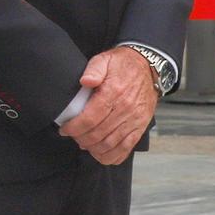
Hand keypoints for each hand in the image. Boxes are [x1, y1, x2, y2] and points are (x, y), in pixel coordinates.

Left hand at [60, 47, 158, 165]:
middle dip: (81, 138)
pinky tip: (101, 155)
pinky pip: (127, 147)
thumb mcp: (104, 60)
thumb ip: (93, 70)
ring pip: (111, 143)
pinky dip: (113, 155)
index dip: (74, 127)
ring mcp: (134, 120)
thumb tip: (85, 80)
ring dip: (94, 148)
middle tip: (73, 136)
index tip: (65, 130)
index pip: (90, 118)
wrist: (149, 68)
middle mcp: (125, 109)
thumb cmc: (123, 65)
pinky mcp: (140, 127)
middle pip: (99, 133)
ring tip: (84, 144)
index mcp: (114, 93)